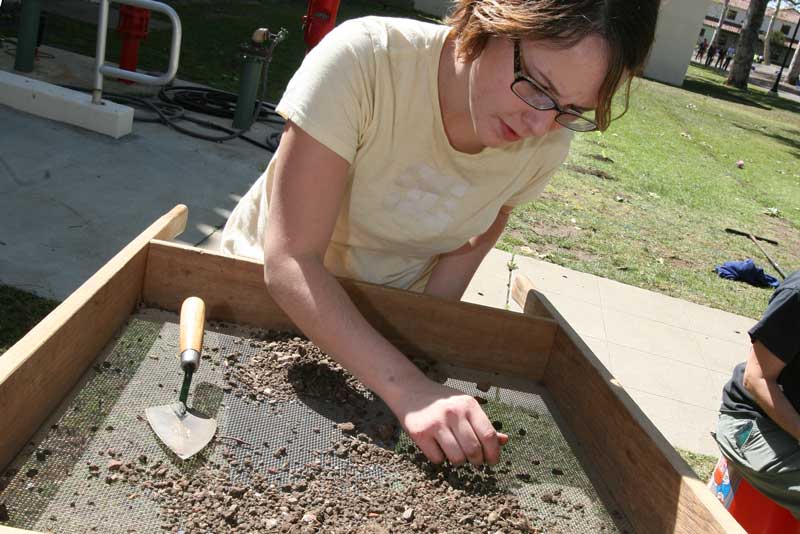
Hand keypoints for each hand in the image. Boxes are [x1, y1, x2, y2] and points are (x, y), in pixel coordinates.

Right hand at [388, 376, 508, 465]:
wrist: (410, 390)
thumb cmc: (443, 402)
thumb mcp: (465, 406)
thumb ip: (483, 424)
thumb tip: (504, 441)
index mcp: (469, 405)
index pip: (488, 435)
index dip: (493, 453)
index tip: (492, 461)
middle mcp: (453, 413)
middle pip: (474, 450)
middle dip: (476, 460)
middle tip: (473, 459)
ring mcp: (436, 423)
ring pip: (457, 458)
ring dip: (458, 461)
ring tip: (454, 451)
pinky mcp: (420, 433)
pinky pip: (437, 459)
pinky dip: (439, 458)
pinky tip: (437, 446)